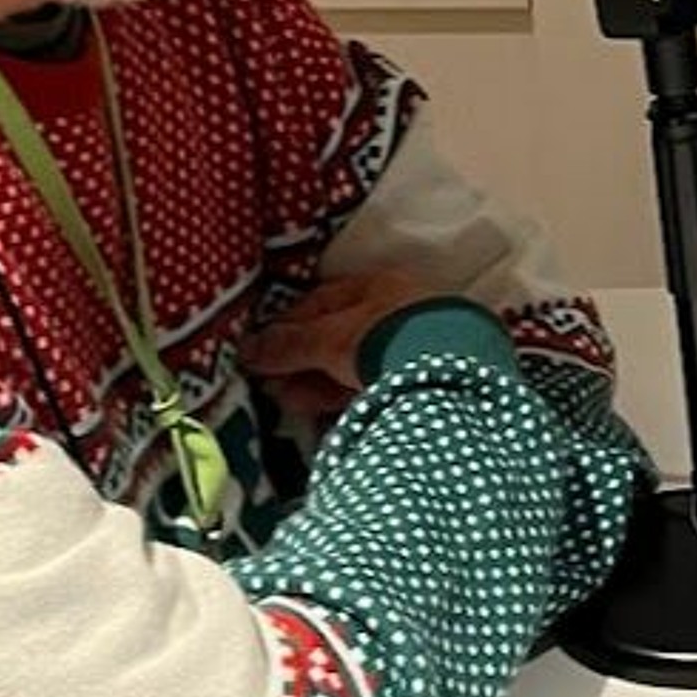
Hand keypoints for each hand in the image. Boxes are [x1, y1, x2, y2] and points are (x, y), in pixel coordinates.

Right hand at [241, 267, 454, 418]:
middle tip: (268, 384)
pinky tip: (317, 411)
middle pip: (336, 336)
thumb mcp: (330, 339)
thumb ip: (288, 344)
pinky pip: (370, 385)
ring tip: (284, 401)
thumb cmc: (386, 338)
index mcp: (378, 285)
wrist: (451, 372)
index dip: (285, 326)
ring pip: (352, 363)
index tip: (257, 350)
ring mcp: (411, 345)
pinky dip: (340, 396)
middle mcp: (396, 310)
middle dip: (299, 361)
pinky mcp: (420, 380)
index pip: (320, 301)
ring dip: (315, 381)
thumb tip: (245, 349)